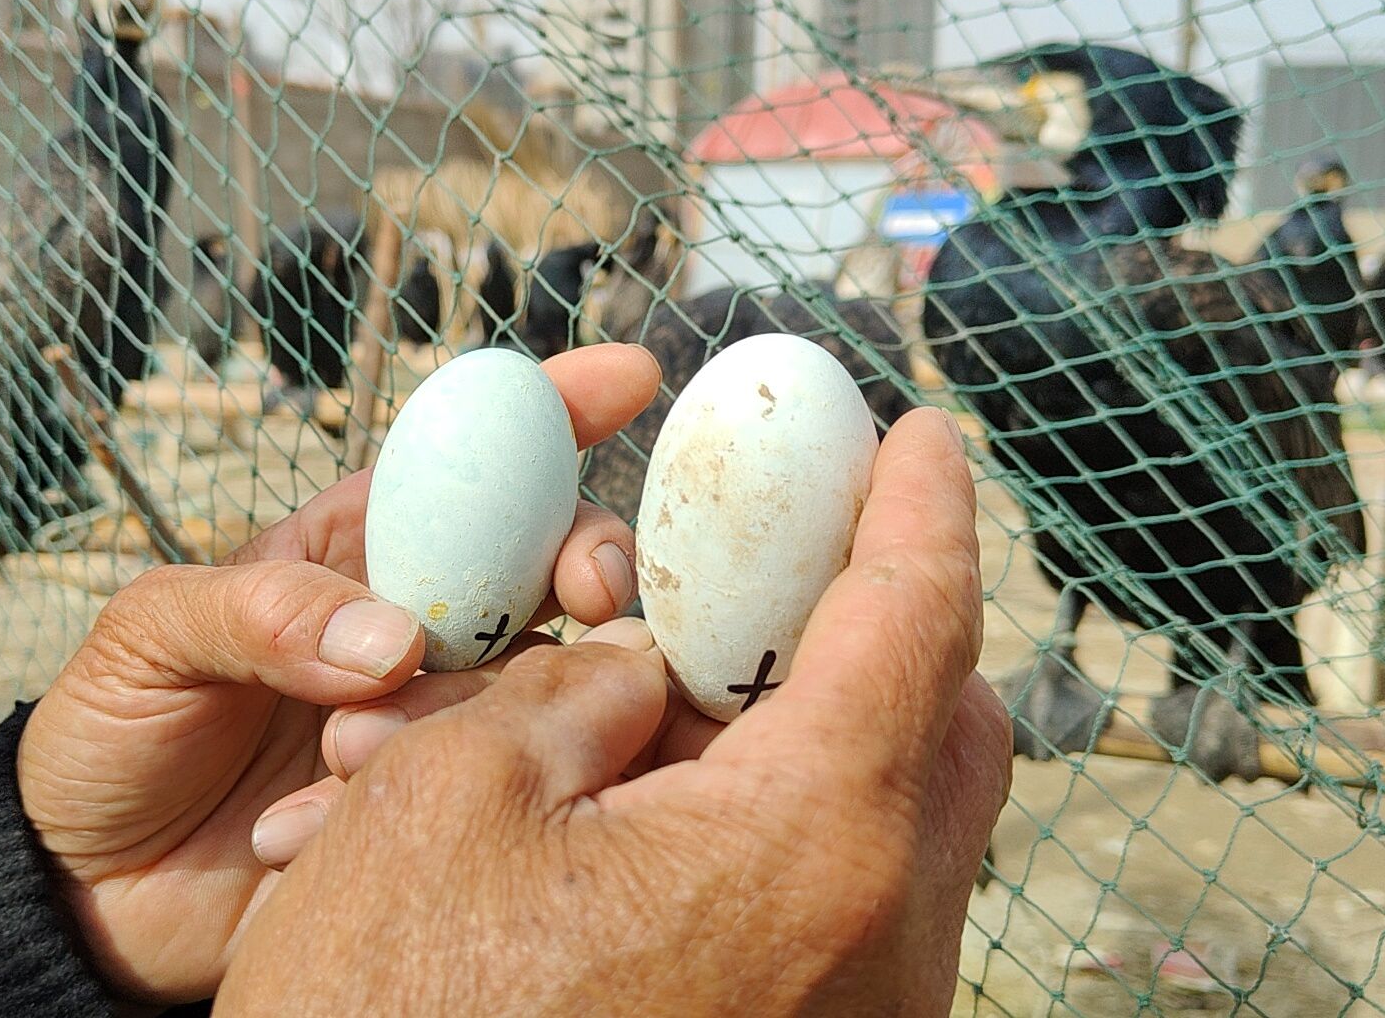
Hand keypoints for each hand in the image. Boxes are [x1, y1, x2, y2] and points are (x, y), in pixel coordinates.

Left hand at [16, 343, 661, 1004]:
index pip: (467, 460)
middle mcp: (425, 622)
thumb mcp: (152, 638)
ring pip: (538, 682)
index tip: (628, 375)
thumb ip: (262, 612)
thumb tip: (396, 642)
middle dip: (589, 558)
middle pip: (551, 563)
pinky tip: (317, 828)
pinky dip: (447, 800)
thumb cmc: (116, 731)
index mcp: (359, 548)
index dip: (554, 409)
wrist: (94, 889)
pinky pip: (502, 788)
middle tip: (590, 593)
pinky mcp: (452, 809)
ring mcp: (445, 717)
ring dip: (470, 710)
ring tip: (336, 755)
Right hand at [216, 407, 1011, 1015]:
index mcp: (808, 850)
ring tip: (664, 693)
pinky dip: (765, 832)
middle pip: (939, 732)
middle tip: (793, 561)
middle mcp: (871, 949)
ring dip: (796, 737)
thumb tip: (637, 680)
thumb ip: (572, 696)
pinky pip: (828, 911)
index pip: (915, 624)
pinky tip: (648, 806)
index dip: (920, 506)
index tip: (919, 436)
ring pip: (882, 828)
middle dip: (879, 624)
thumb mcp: (444, 799)